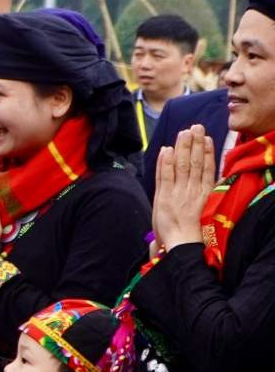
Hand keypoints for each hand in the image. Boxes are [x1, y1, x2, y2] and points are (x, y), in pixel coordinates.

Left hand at [153, 126, 216, 251]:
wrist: (183, 245)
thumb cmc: (190, 231)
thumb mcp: (202, 210)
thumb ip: (202, 194)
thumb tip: (204, 179)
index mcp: (204, 193)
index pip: (206, 168)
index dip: (207, 152)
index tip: (207, 138)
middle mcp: (193, 190)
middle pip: (194, 163)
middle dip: (195, 143)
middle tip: (196, 127)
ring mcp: (178, 193)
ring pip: (181, 166)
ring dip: (182, 147)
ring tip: (184, 132)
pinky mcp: (164, 197)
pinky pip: (165, 176)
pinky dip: (165, 162)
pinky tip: (167, 149)